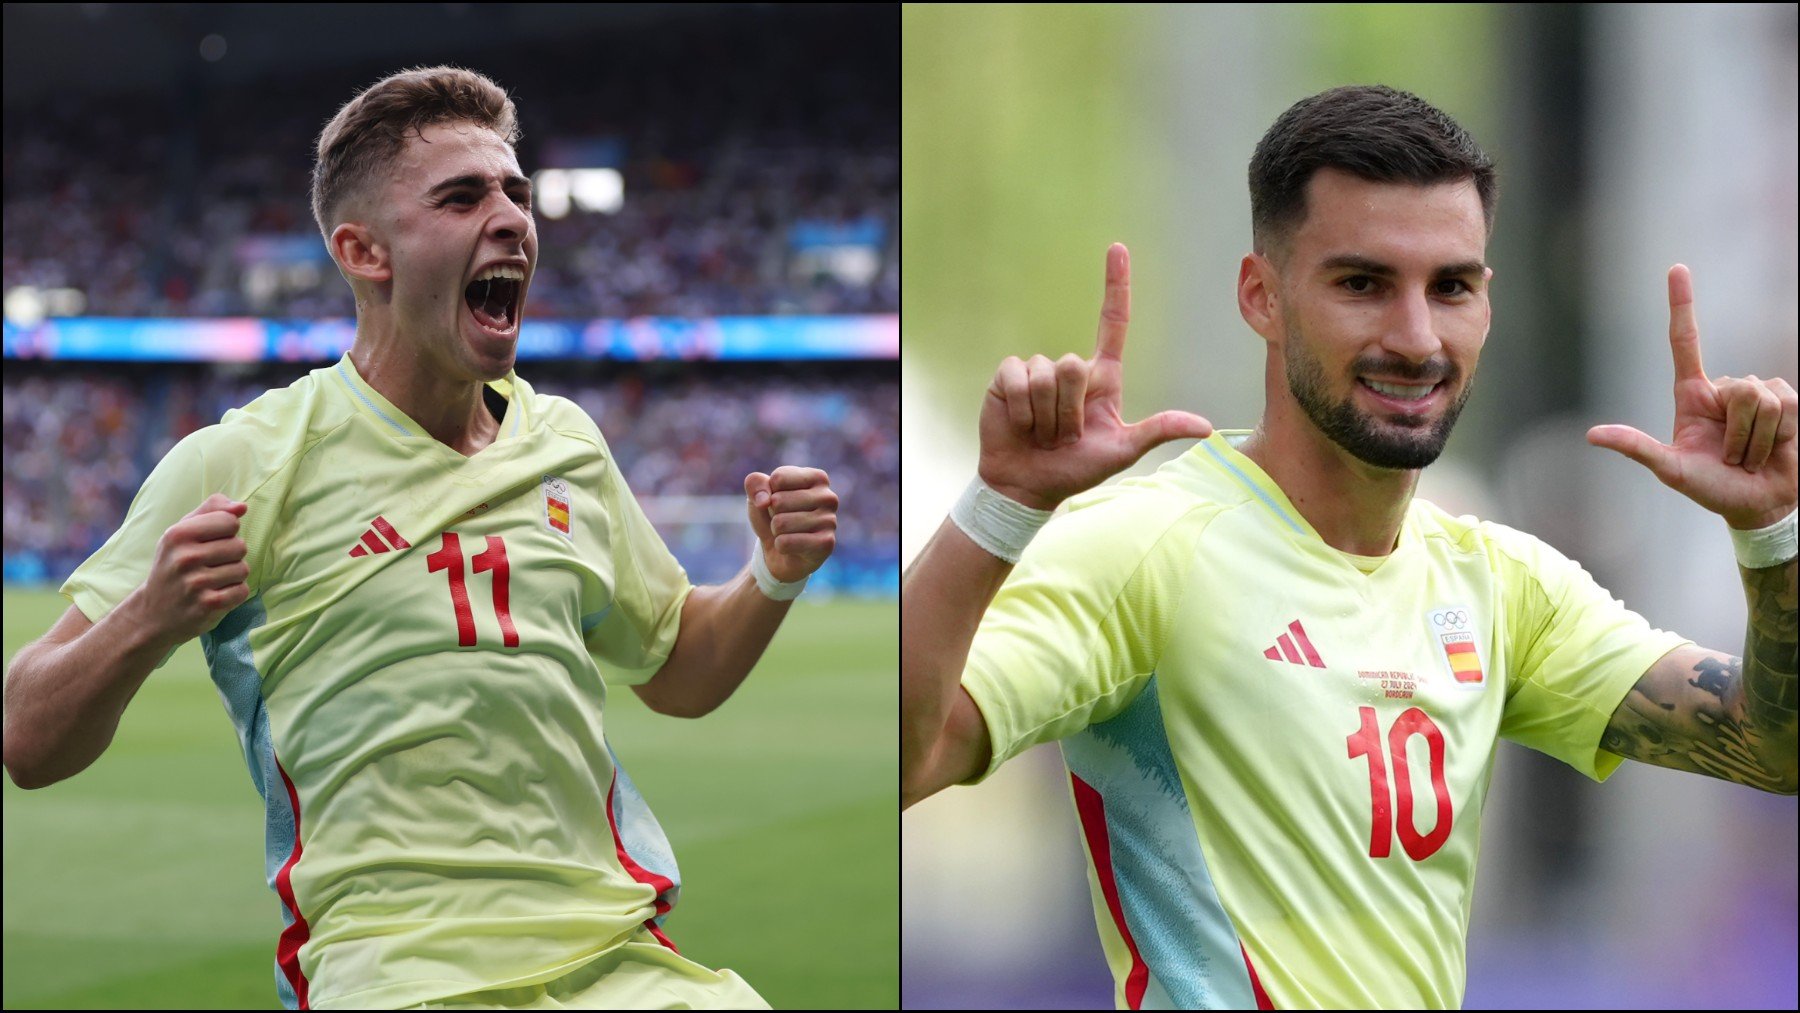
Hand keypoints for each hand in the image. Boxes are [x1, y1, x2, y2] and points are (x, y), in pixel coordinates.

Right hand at [137, 493, 250, 641]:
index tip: (211, 542)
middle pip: (240, 546)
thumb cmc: (173, 565)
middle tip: (210, 565)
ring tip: (211, 581)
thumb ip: (211, 511)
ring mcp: (196, 583)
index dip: (226, 532)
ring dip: (233, 576)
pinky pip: (242, 591)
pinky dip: (234, 594)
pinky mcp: (208, 605)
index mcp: (177, 534)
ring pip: (243, 569)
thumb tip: (242, 507)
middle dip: (231, 555)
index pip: (230, 521)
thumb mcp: (182, 532)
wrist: (153, 613)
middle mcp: (185, 557)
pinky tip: (216, 595)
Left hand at [745, 467, 837, 582]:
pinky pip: (786, 543)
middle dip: (773, 514)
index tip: (779, 501)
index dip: (769, 492)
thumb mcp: (758, 494)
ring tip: (788, 533)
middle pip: (778, 500)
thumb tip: (764, 501)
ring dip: (776, 531)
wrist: (781, 552)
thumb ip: (755, 483)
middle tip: (784, 520)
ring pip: (781, 523)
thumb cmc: (774, 516)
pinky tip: (793, 547)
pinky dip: (781, 546)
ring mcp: (830, 521)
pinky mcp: (826, 544)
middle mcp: (828, 497)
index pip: (778, 478)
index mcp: (817, 478)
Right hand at [978, 243, 1212, 510]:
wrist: (1028, 485)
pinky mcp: (1007, 377)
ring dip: (1046, 415)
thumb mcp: (1122, 451)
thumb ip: (1158, 431)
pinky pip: (1018, 378)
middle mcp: (1069, 368)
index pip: (1112, 322)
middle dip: (1069, 409)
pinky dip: (1022, 409)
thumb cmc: (1077, 469)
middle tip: (1063, 435)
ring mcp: (1036, 370)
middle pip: (1075, 365)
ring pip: (1048, 375)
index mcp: (1102, 377)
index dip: (1116, 285)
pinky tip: (1020, 424)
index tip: (1117, 249)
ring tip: (1041, 433)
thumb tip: (1206, 427)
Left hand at [1587, 265, 1797, 529]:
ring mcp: (1759, 393)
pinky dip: (1778, 435)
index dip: (1682, 305)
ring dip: (1754, 438)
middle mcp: (1724, 389)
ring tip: (1749, 456)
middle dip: (1735, 431)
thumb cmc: (1713, 489)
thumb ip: (1637, 448)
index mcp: (1692, 396)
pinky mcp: (1789, 403)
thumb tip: (1593, 435)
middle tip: (1730, 458)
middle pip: (1734, 387)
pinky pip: (1786, 405)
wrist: (1760, 506)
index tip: (1677, 269)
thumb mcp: (1671, 471)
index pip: (1685, 342)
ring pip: (1759, 396)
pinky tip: (1776, 449)